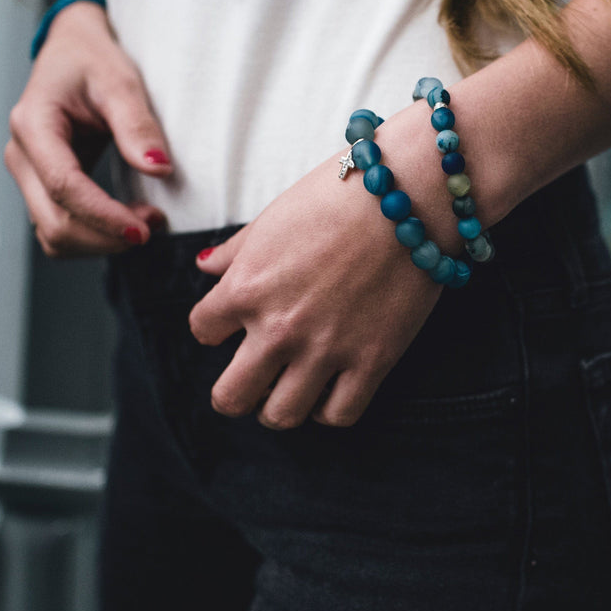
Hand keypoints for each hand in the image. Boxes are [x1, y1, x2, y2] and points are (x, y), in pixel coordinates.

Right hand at [5, 0, 171, 255]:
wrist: (74, 49)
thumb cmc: (93, 59)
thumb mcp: (121, 82)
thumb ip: (138, 126)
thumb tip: (159, 169)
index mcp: (33, 125)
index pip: (63, 186)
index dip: (104, 216)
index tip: (144, 230)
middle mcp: (22, 155)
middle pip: (53, 222)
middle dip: (105, 236)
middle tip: (154, 226)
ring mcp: (29, 174)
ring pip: (54, 234)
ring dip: (100, 241)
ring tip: (146, 224)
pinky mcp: (44, 185)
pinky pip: (60, 228)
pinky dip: (93, 235)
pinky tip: (127, 222)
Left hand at [189, 153, 443, 428]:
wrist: (407, 195)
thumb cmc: (337, 195)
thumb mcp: (274, 217)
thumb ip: (236, 250)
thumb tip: (205, 265)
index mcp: (246, 287)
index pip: (202, 330)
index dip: (214, 328)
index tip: (232, 324)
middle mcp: (278, 327)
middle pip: (231, 396)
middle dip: (235, 393)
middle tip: (252, 379)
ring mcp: (326, 350)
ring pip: (281, 416)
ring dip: (278, 407)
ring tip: (291, 388)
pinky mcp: (372, 361)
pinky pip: (339, 415)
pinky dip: (329, 410)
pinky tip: (332, 389)